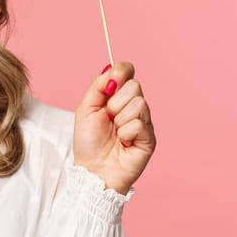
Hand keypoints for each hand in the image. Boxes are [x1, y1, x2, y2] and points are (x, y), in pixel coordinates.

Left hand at [73, 61, 155, 194]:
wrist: (93, 170)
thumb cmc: (88, 142)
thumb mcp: (86, 109)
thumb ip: (98, 87)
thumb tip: (111, 67)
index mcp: (118, 97)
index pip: (128, 72)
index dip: (121, 71)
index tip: (110, 83)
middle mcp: (134, 106)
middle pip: (134, 86)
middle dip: (115, 102)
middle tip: (108, 118)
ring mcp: (144, 121)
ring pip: (138, 104)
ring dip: (120, 119)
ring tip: (115, 133)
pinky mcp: (150, 137)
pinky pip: (140, 123)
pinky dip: (126, 133)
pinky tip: (123, 142)